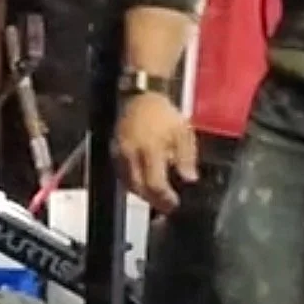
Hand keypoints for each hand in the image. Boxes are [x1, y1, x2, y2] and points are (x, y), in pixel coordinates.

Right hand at [113, 92, 197, 214]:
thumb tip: (190, 179)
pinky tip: (144, 185)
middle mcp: (132, 155)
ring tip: (157, 199)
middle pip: (139, 188)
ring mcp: (120, 154)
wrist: (140, 97)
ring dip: (143, 195)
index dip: (165, 198)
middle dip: (153, 201)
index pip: (155, 184)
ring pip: (128, 184)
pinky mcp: (114, 152)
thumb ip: (186, 157)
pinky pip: (121, 175)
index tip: (174, 204)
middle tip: (166, 207)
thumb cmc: (164, 114)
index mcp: (150, 150)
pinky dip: (133, 184)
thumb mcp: (183, 132)